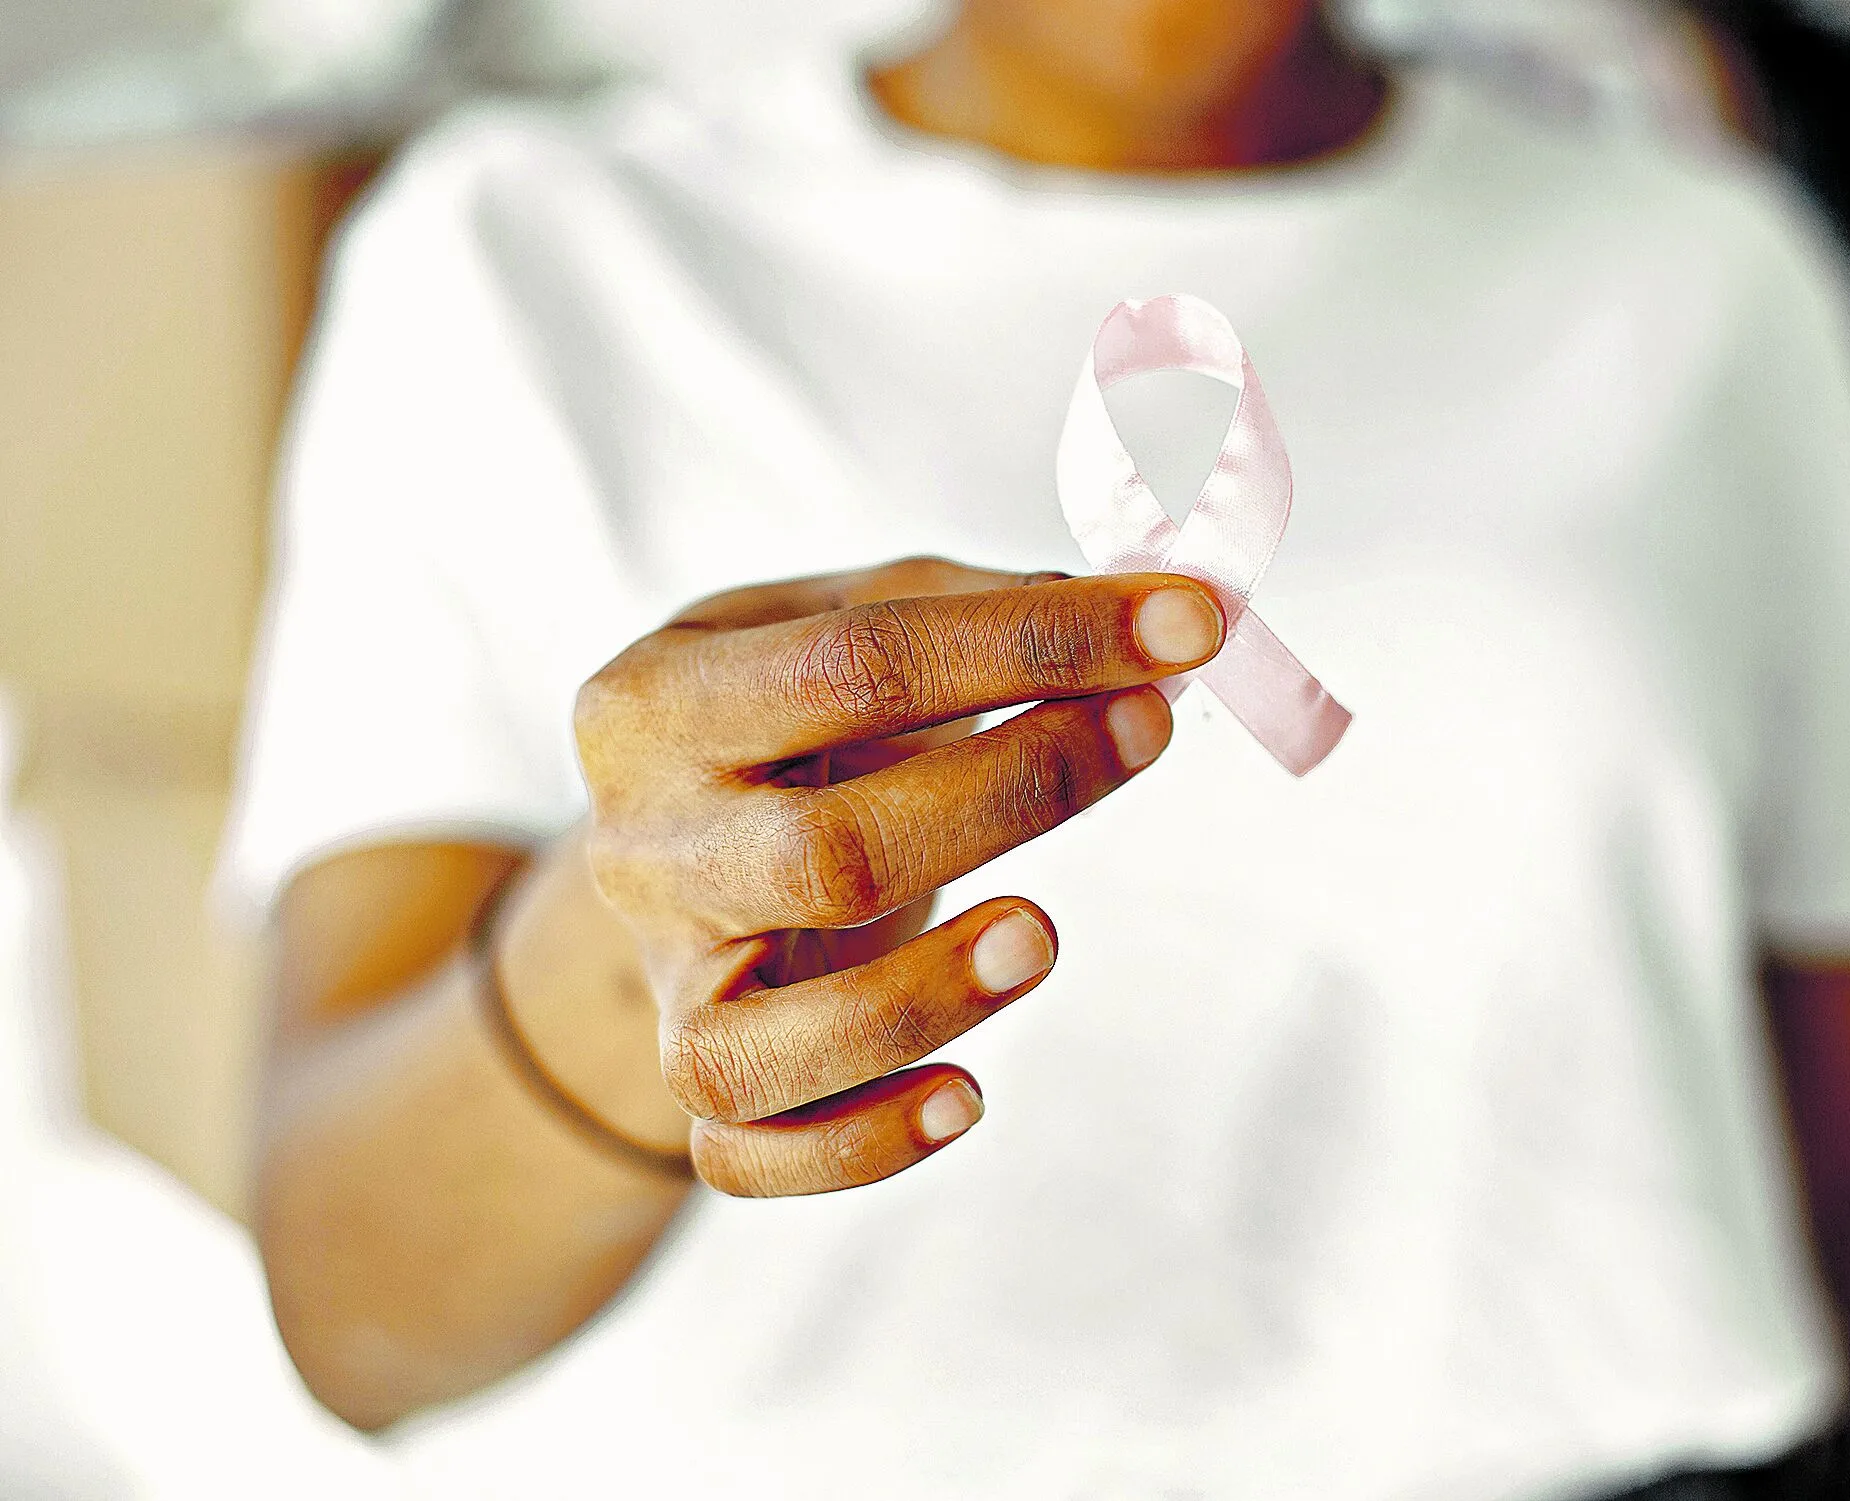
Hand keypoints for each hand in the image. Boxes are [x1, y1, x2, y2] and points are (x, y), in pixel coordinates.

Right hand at [572, 556, 1222, 1196]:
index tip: (1184, 623)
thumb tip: (1148, 622)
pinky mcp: (695, 1079)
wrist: (679, 839)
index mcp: (657, 700)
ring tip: (1045, 936)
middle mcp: (643, 847)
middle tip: (1150, 732)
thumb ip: (969, 611)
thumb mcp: (837, 622)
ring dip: (922, 998)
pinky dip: (861, 1147)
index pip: (855, 662)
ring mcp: (667, 978)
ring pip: (757, 1043)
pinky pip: (749, 1158)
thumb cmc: (788, 720)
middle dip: (1012, 794)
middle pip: (826, 854)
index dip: (1035, 642)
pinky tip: (968, 1098)